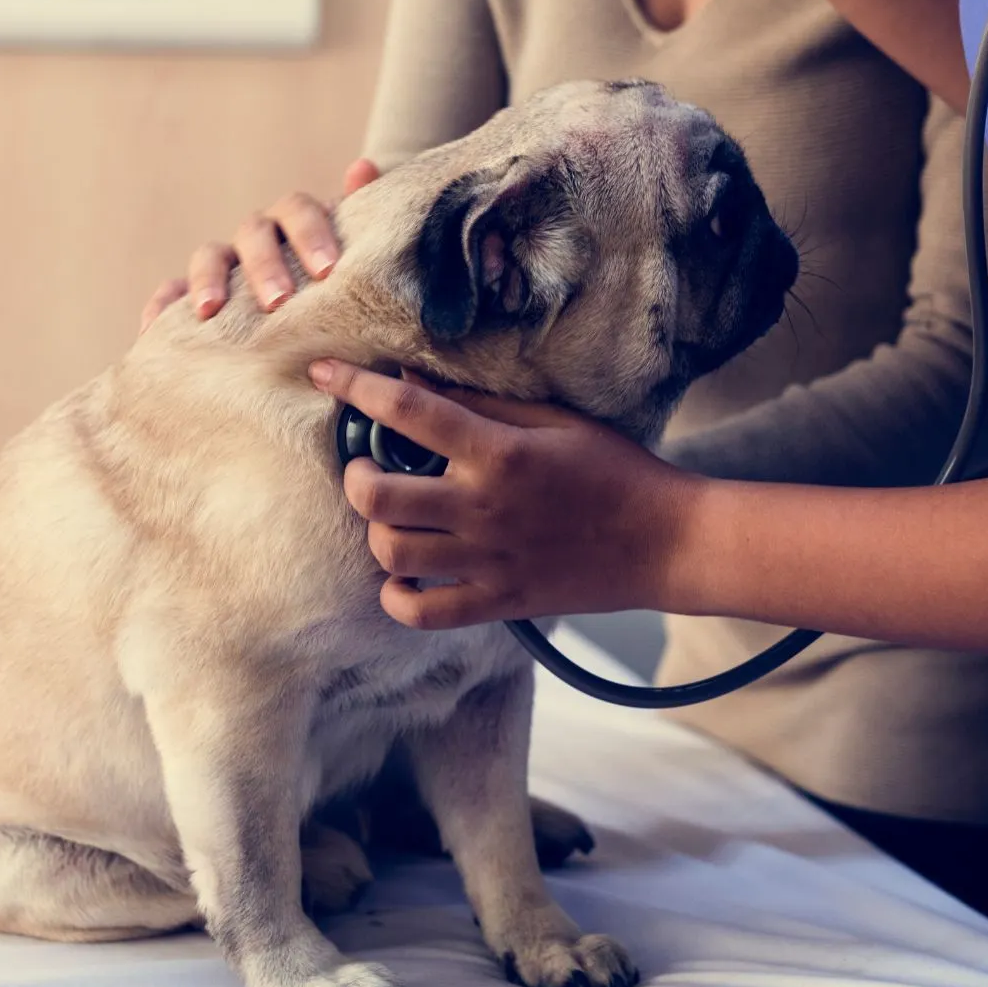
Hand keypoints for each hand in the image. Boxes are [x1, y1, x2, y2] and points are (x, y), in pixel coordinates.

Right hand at [138, 158, 379, 332]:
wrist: (319, 326)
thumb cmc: (342, 289)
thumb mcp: (359, 258)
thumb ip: (364, 218)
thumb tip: (362, 166)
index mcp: (298, 225)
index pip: (297, 211)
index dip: (311, 235)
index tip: (328, 271)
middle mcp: (259, 237)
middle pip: (254, 234)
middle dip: (264, 265)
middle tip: (278, 301)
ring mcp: (225, 263)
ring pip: (210, 256)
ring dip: (207, 279)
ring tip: (209, 312)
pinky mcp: (195, 294)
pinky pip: (170, 292)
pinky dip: (161, 305)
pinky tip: (152, 328)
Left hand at [307, 360, 700, 628]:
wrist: (664, 542)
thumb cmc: (613, 470)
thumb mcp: (553, 420)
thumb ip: (479, 402)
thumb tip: (410, 378)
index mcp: (498, 452)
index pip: (407, 412)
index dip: (355, 388)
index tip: (323, 374)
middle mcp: (483, 507)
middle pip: (377, 496)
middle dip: (355, 475)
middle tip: (366, 465)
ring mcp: (487, 561)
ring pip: (391, 552)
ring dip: (376, 530)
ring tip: (390, 515)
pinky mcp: (498, 602)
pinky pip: (422, 612)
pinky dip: (398, 596)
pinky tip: (405, 573)